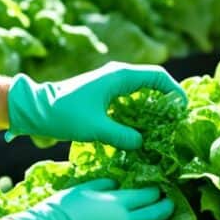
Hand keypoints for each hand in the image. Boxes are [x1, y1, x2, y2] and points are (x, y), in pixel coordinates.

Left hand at [5, 61, 186, 148]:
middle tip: (177, 122)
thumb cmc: (64, 114)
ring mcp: (111, 83)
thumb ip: (122, 136)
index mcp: (119, 76)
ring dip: (154, 107)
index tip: (183, 111)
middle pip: (153, 82)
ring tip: (164, 128)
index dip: (174, 92)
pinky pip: (130, 99)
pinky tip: (143, 129)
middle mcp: (118, 75)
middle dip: (167, 100)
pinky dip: (140, 111)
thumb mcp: (96, 128)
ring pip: (142, 91)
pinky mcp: (104, 93)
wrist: (36, 108)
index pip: (158, 76)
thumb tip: (142, 144)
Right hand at [10, 179, 173, 219]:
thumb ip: (105, 184)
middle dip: (165, 206)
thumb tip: (117, 183)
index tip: (159, 189)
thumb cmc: (63, 210)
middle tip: (169, 202)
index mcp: (118, 202)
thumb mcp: (84, 188)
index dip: (155, 191)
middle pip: (155, 213)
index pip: (147, 195)